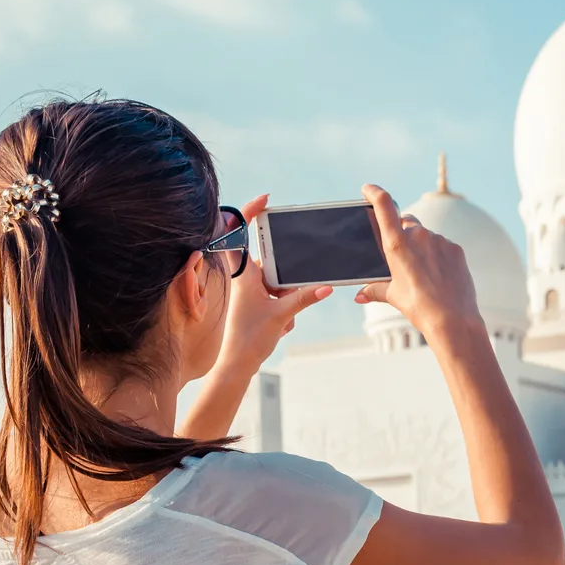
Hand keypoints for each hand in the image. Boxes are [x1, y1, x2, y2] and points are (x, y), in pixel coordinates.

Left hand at [217, 193, 330, 371]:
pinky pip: (280, 294)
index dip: (249, 212)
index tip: (266, 200)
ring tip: (280, 318)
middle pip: (272, 260)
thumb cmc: (249, 339)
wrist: (239, 364)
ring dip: (287, 297)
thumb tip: (326, 286)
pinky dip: (285, 306)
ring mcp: (252, 288)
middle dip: (286, 280)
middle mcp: (246, 276)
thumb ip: (304, 298)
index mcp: (243, 273)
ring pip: (279, 280)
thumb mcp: (281, 316)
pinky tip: (280, 324)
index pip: (239, 233)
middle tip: (282, 299)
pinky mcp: (258, 299)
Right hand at [355, 184, 481, 337]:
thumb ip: (375, 290)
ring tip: (422, 271)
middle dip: (402, 231)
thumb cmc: (419, 307)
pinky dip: (438, 255)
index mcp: (397, 244)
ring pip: (426, 235)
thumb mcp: (393, 296)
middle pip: (406, 222)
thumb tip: (360, 295)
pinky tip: (439, 274)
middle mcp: (419, 236)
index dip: (374, 192)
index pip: (384, 206)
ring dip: (422, 245)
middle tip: (402, 252)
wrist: (452, 319)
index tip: (368, 188)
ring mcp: (439, 241)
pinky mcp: (455, 249)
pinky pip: (443, 246)